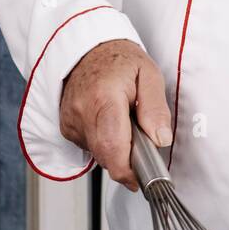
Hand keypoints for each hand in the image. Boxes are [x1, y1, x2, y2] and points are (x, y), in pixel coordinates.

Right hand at [59, 39, 171, 191]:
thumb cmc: (119, 60)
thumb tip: (161, 139)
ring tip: (125, 124)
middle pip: (106, 156)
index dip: (128, 171)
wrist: (88, 50)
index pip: (113, 147)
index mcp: (104, 98)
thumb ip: (156, 108)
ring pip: (98, 154)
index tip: (142, 178)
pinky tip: (110, 124)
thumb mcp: (149, 75)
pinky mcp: (67, 127)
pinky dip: (104, 142)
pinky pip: (89, 146)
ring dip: (117, 150)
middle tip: (142, 146)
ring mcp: (71, 121)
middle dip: (127, 162)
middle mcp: (82, 112)